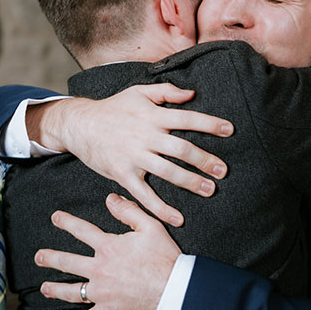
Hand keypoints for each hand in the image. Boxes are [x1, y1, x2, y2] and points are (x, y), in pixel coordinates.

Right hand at [27, 83, 233, 226]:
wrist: (80, 125)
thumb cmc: (113, 108)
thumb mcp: (138, 92)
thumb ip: (166, 91)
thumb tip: (192, 94)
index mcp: (153, 116)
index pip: (187, 118)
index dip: (210, 124)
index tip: (230, 130)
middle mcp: (145, 136)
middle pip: (181, 149)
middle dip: (204, 160)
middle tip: (223, 170)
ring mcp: (134, 157)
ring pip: (167, 172)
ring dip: (190, 182)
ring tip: (210, 190)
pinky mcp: (123, 174)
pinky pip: (144, 195)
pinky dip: (161, 208)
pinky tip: (178, 218)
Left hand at [35, 194, 180, 309]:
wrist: (174, 291)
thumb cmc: (165, 259)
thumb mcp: (151, 227)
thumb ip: (129, 211)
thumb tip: (110, 198)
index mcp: (109, 247)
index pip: (83, 231)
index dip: (67, 222)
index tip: (55, 218)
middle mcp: (100, 269)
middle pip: (68, 262)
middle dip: (51, 258)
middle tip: (39, 257)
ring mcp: (101, 292)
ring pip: (71, 291)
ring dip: (55, 289)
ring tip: (44, 288)